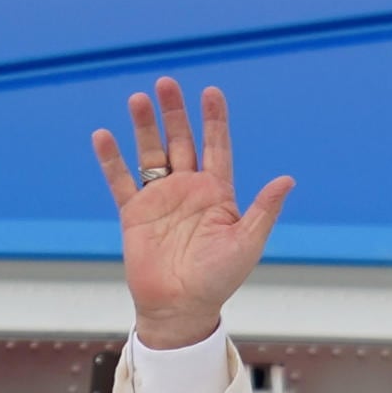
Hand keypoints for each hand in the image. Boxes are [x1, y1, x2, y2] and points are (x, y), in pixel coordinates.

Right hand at [91, 79, 294, 350]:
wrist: (182, 308)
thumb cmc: (218, 280)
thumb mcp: (246, 243)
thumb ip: (263, 209)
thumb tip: (287, 179)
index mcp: (217, 194)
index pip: (216, 147)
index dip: (214, 120)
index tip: (211, 92)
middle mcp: (188, 190)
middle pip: (181, 141)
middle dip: (174, 113)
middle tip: (166, 83)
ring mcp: (160, 199)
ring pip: (151, 153)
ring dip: (144, 127)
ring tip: (138, 99)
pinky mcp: (134, 214)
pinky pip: (121, 181)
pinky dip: (111, 159)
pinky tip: (104, 135)